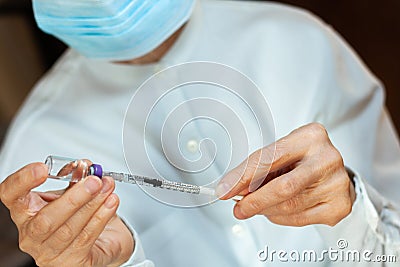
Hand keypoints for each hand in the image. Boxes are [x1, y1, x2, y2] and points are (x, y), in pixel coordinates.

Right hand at [0, 163, 133, 265]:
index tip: (42, 169)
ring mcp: (49, 252)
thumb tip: (84, 165)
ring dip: (92, 204)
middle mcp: (32, 234)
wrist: (104, 241)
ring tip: (106, 188)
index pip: (11, 195)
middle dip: (73, 197)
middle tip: (94, 181)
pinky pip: (86, 238)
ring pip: (69, 229)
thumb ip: (77, 177)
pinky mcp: (71, 263)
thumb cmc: (82, 214)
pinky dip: (101, 217)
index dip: (22, 181)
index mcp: (27, 210)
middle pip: (44, 219)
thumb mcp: (76, 192)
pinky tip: (110, 203)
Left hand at [217, 123, 355, 226]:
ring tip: (259, 205)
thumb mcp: (282, 154)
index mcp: (310, 136)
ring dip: (266, 209)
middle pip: (283, 187)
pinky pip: (300, 219)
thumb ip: (259, 170)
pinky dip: (281, 217)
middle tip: (239, 208)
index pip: (269, 158)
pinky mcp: (340, 205)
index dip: (242, 177)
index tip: (225, 190)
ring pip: (289, 206)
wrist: (334, 171)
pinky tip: (278, 209)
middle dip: (255, 201)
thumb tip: (234, 190)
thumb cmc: (303, 159)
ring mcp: (337, 183)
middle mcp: (327, 158)